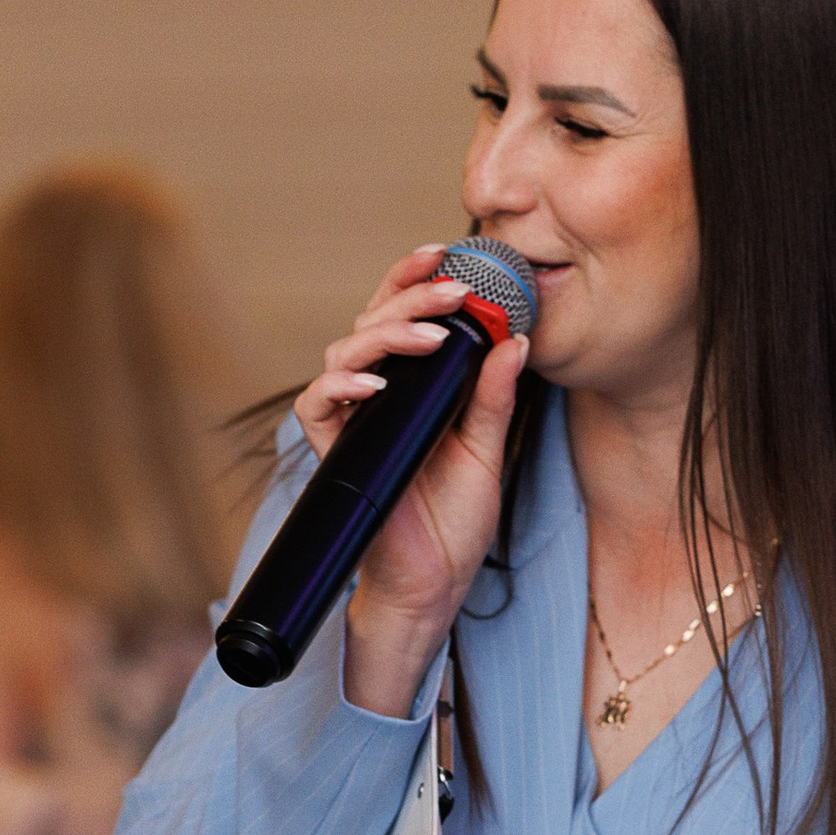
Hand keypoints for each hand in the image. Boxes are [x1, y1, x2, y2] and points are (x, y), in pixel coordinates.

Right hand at [295, 245, 527, 714]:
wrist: (433, 582)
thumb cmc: (455, 518)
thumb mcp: (488, 449)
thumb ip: (495, 396)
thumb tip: (515, 338)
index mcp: (415, 383)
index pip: (406, 314)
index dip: (419, 278)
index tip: (452, 252)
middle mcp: (379, 391)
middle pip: (376, 318)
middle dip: (412, 294)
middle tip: (454, 287)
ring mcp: (354, 417)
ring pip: (346, 348)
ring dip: (388, 333)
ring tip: (433, 336)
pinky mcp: (335, 448)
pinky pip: (320, 402)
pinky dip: (343, 384)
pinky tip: (376, 381)